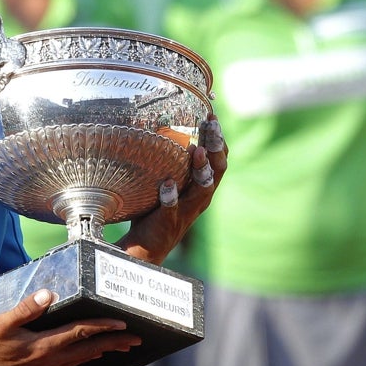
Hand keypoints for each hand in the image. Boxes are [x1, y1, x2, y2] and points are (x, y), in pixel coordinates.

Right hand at [0, 289, 141, 365]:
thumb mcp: (1, 323)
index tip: (123, 324)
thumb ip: (25, 309)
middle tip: (136, 340)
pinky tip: (89, 355)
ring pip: (82, 357)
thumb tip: (48, 294)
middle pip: (88, 349)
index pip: (80, 334)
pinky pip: (70, 362)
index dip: (102, 328)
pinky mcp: (39, 365)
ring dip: (103, 350)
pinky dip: (85, 356)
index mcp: (43, 345)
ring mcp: (45, 364)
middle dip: (114, 343)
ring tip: (121, 347)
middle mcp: (49, 357)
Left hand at [117, 114, 227, 264]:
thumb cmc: (155, 210)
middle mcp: (200, 199)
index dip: (219, 139)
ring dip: (201, 170)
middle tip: (212, 126)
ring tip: (197, 152)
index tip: (212, 116)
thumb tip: (154, 127)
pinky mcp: (169, 221)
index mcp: (202, 188)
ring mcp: (186, 211)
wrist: (145, 248)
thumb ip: (168, 164)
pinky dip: (171, 196)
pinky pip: (173, 208)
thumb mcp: (168, 184)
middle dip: (216, 147)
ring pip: (202, 189)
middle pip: (218, 171)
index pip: (219, 161)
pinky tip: (167, 184)